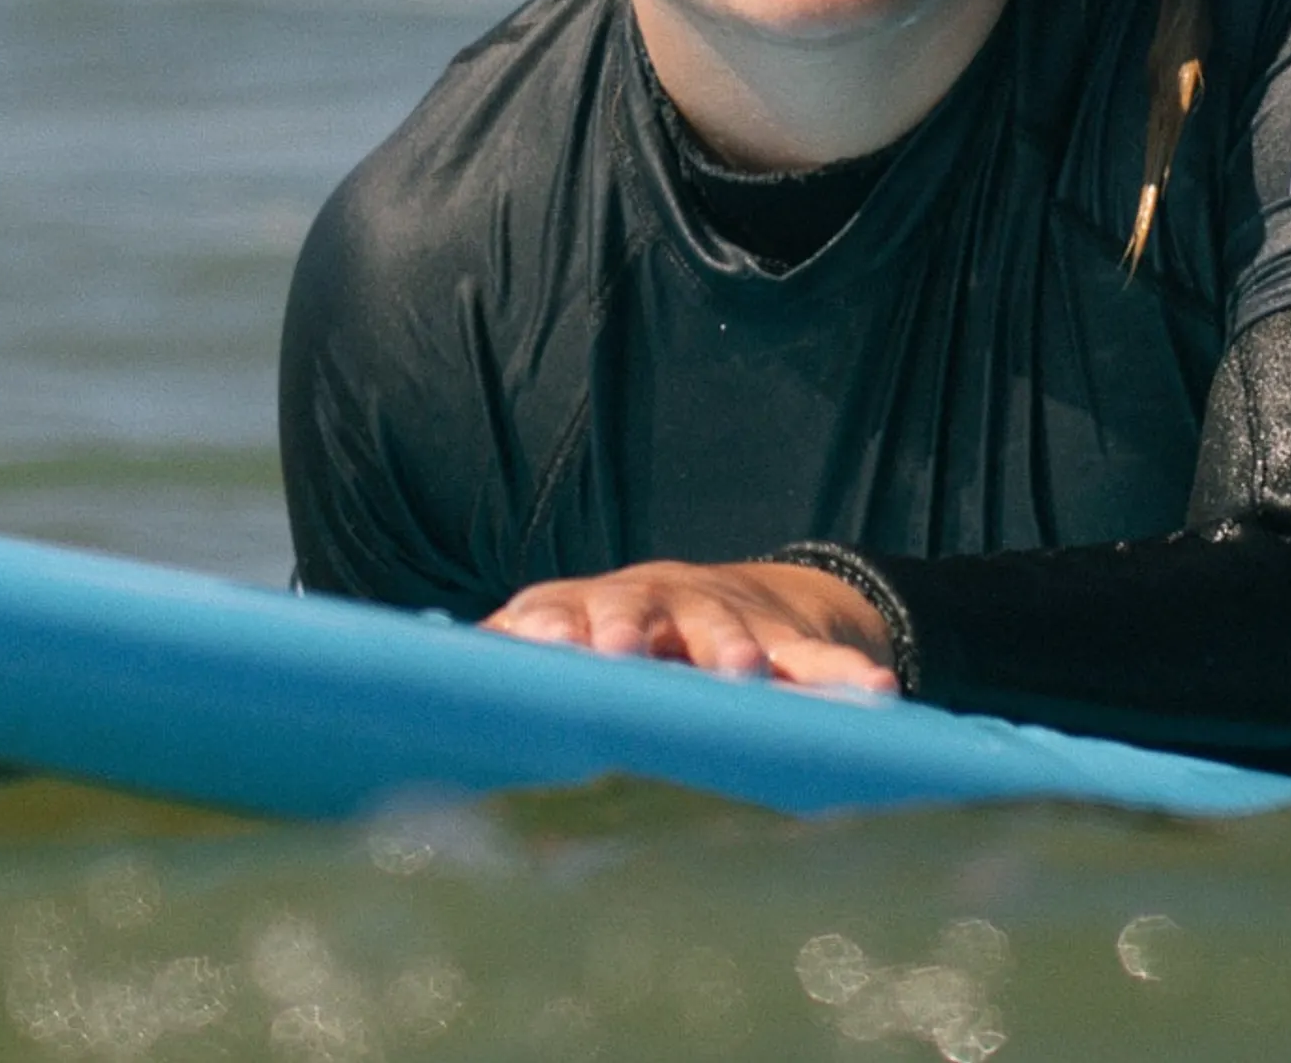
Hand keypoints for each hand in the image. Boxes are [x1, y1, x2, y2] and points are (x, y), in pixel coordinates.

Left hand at [486, 559, 898, 693]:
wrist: (728, 598)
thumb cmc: (616, 637)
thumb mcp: (559, 640)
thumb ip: (501, 661)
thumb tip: (412, 677)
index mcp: (591, 610)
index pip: (563, 609)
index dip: (552, 625)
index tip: (542, 643)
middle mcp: (657, 605)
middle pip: (641, 607)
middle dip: (631, 626)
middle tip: (623, 648)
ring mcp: (724, 622)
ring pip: (730, 633)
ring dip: (734, 649)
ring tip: (742, 675)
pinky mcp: (785, 643)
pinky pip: (819, 660)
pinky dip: (845, 675)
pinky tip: (877, 693)